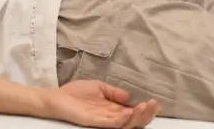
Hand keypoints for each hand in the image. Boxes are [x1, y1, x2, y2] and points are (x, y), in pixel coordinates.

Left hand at [41, 80, 159, 127]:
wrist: (57, 98)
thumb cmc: (76, 93)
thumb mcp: (100, 88)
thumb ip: (114, 92)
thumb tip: (129, 95)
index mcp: (114, 110)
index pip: (134, 113)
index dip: (146, 110)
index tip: (155, 102)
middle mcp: (112, 118)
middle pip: (135, 122)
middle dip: (147, 114)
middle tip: (154, 104)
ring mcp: (105, 121)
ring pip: (127, 125)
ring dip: (138, 117)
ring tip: (145, 106)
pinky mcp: (96, 122)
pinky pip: (113, 124)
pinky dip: (123, 119)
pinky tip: (130, 111)